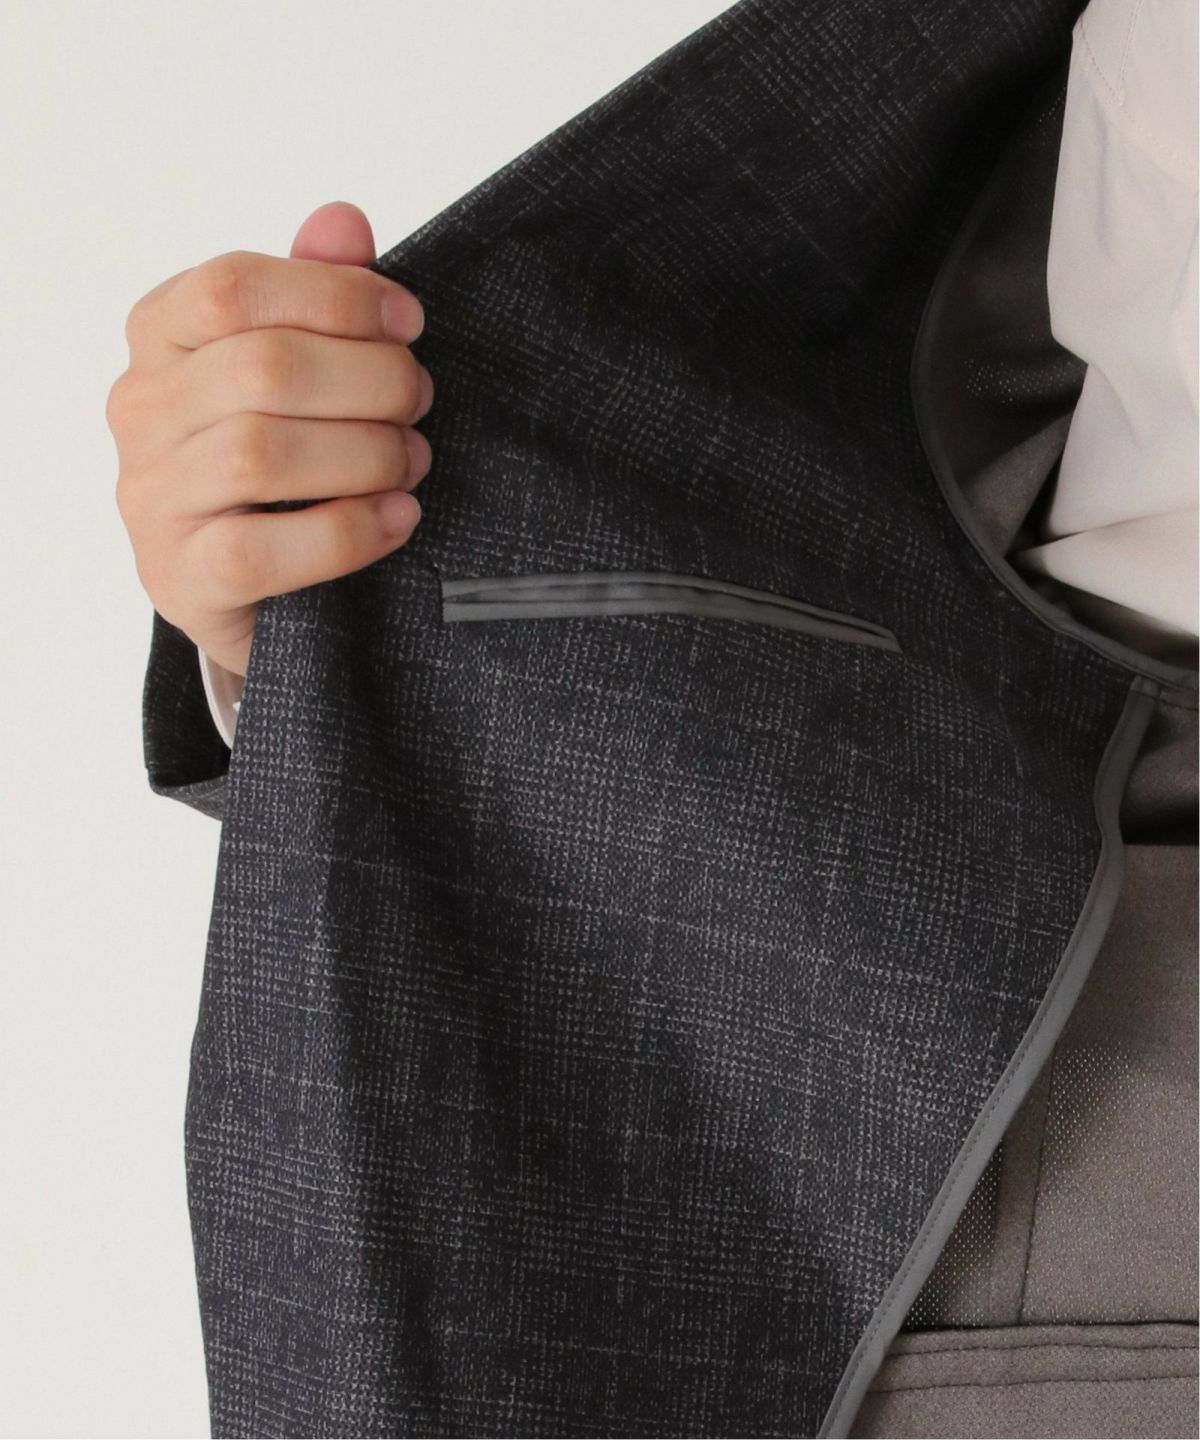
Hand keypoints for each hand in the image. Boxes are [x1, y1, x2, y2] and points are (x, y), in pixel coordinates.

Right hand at [108, 201, 431, 678]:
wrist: (241, 580)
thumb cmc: (275, 459)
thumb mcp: (294, 365)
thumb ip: (314, 293)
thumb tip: (343, 220)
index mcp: (161, 335)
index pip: (234, 287)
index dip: (338, 296)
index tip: (410, 323)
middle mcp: (140, 409)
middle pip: (262, 368)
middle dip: (370, 380)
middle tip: (420, 401)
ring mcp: (151, 497)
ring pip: (260, 454)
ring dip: (365, 453)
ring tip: (412, 460)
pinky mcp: (180, 575)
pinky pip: (261, 549)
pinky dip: (347, 531)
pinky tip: (398, 517)